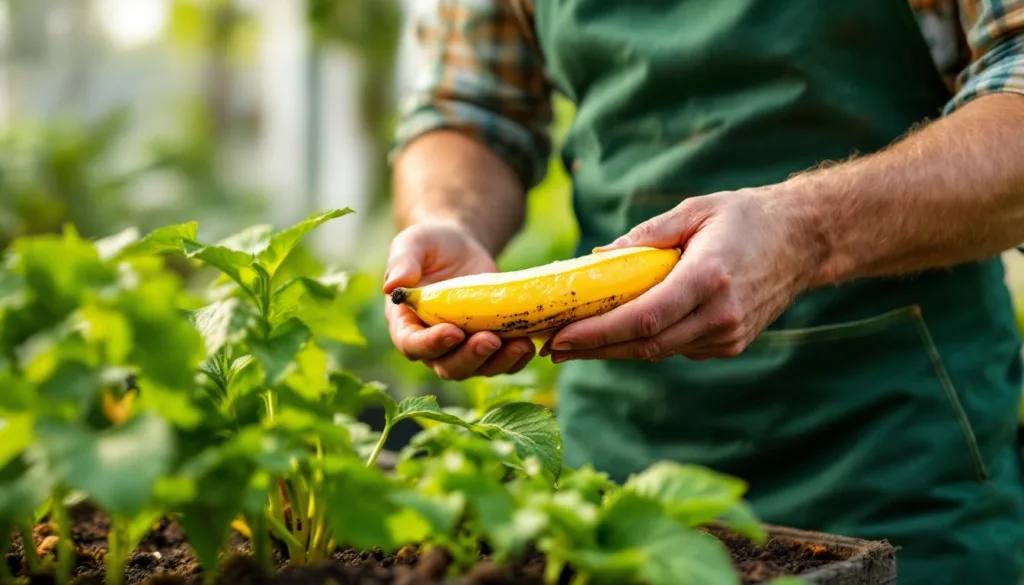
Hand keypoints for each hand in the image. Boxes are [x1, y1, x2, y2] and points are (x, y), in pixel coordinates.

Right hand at [383, 220, 535, 379]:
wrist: (461, 248)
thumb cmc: (431, 245)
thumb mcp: (413, 244)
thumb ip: (402, 263)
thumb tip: (391, 286)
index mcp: (406, 325)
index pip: (413, 345)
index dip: (432, 344)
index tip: (453, 331)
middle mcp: (432, 344)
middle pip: (448, 366)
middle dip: (470, 357)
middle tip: (490, 339)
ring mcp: (462, 349)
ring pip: (478, 368)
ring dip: (499, 362)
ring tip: (521, 345)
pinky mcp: (488, 345)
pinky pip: (501, 363)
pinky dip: (516, 360)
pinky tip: (529, 344)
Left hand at [543, 188, 823, 361]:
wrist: (805, 240)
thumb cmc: (745, 217)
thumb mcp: (695, 210)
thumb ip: (646, 236)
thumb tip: (596, 258)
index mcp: (709, 278)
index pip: (643, 318)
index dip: (597, 333)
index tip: (561, 336)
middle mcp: (721, 314)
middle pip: (645, 345)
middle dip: (594, 349)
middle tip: (551, 348)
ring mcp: (729, 335)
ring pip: (658, 352)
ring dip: (613, 350)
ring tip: (572, 343)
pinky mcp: (731, 344)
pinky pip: (677, 347)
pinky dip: (644, 343)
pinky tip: (616, 335)